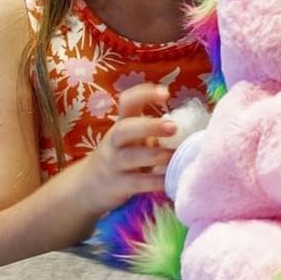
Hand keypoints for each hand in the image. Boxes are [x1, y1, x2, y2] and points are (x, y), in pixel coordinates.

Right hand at [71, 83, 176, 214]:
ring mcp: (115, 163)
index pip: (127, 102)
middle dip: (150, 126)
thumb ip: (153, 131)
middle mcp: (116, 141)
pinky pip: (138, 182)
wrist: (89, 186)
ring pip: (131, 157)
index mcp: (122, 124)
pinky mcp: (119, 185)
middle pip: (126, 129)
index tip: (165, 93)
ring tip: (174, 156)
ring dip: (155, 155)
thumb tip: (192, 126)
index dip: (144, 94)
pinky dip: (155, 182)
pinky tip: (171, 180)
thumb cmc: (122, 156)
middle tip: (173, 127)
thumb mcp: (132, 139)